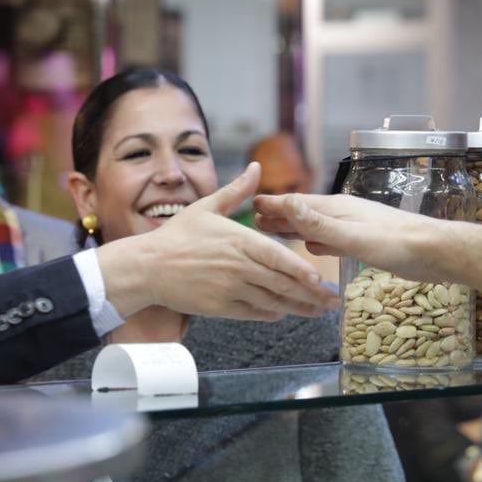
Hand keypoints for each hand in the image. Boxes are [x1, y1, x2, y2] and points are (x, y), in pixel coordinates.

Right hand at [102, 164, 338, 320]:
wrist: (147, 267)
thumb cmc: (177, 235)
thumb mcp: (207, 206)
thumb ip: (237, 190)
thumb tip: (257, 167)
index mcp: (238, 240)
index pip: (277, 257)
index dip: (300, 270)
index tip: (320, 279)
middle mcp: (238, 267)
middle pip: (281, 283)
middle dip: (311, 295)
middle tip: (333, 302)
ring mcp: (229, 289)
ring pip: (271, 301)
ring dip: (297, 308)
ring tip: (317, 312)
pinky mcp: (220, 308)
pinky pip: (252, 313)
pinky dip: (270, 313)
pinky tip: (283, 313)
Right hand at [253, 193, 450, 285]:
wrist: (435, 252)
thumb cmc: (397, 244)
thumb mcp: (353, 236)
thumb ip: (319, 223)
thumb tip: (287, 203)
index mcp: (337, 209)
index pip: (297, 204)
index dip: (274, 205)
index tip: (251, 204)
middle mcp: (343, 214)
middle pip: (304, 214)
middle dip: (280, 216)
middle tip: (255, 218)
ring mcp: (354, 227)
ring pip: (317, 227)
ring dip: (296, 229)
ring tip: (276, 231)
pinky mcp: (365, 242)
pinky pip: (332, 240)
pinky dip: (317, 242)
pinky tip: (315, 248)